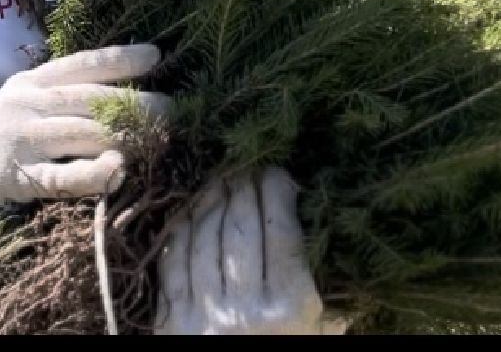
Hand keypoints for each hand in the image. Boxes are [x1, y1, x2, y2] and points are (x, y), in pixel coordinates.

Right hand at [0, 44, 169, 223]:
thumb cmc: (9, 126)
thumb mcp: (29, 95)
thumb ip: (67, 89)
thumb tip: (127, 83)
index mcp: (34, 80)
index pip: (82, 64)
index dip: (119, 59)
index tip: (156, 56)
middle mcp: (29, 104)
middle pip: (90, 100)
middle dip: (135, 104)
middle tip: (172, 109)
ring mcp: (24, 140)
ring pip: (81, 134)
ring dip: (123, 135)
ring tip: (157, 138)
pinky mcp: (21, 176)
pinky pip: (62, 176)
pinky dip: (93, 173)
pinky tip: (118, 170)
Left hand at [155, 167, 343, 334]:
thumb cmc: (287, 349)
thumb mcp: (319, 330)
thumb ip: (321, 287)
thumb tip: (328, 226)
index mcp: (291, 307)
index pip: (281, 231)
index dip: (277, 192)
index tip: (278, 172)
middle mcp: (246, 309)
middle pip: (240, 228)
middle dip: (243, 189)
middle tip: (247, 167)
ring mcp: (205, 314)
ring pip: (204, 239)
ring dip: (210, 202)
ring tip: (220, 182)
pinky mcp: (173, 321)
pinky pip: (173, 264)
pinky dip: (180, 234)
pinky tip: (189, 214)